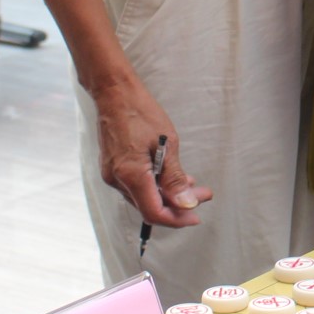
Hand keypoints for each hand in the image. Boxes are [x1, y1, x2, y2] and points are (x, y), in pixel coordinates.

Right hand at [91, 75, 211, 228]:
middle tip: (202, 196)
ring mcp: (112, 175)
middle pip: (149, 207)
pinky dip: (154, 186)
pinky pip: (135, 186)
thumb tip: (186, 204)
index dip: (176, 219)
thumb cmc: (141, 113)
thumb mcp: (167, 144)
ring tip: (191, 186)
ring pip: (143, 197)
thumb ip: (175, 178)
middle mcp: (117, 179)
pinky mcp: (112, 168)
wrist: (114, 93)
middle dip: (177, 206)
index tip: (196, 215)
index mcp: (130, 174)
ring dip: (167, 195)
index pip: (154, 212)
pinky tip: (171, 178)